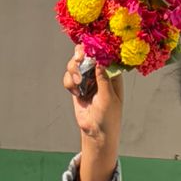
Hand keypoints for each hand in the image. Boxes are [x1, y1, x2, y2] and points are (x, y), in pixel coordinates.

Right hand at [63, 51, 123, 180]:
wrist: (96, 133)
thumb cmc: (108, 117)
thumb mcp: (108, 98)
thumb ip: (103, 80)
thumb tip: (100, 61)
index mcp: (112, 74)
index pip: (104, 55)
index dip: (96, 48)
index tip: (89, 49)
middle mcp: (99, 74)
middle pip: (87, 54)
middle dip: (81, 55)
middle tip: (79, 59)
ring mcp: (88, 79)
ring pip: (75, 64)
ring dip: (73, 71)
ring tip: (78, 84)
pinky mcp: (77, 87)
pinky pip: (69, 77)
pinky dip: (69, 82)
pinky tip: (76, 93)